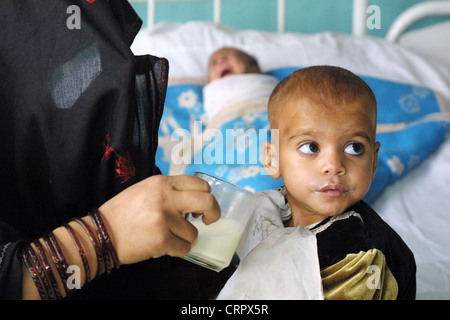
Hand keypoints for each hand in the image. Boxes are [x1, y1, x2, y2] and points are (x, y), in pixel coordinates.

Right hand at [98, 174, 219, 263]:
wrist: (101, 234)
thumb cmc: (123, 212)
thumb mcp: (145, 190)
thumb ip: (168, 190)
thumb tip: (194, 199)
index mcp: (162, 183)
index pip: (199, 184)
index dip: (206, 196)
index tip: (201, 207)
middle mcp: (166, 197)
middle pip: (207, 201)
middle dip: (213, 213)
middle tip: (208, 221)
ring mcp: (164, 219)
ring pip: (193, 232)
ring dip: (184, 238)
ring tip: (167, 236)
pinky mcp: (162, 240)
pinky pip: (185, 248)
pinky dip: (178, 250)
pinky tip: (164, 246)